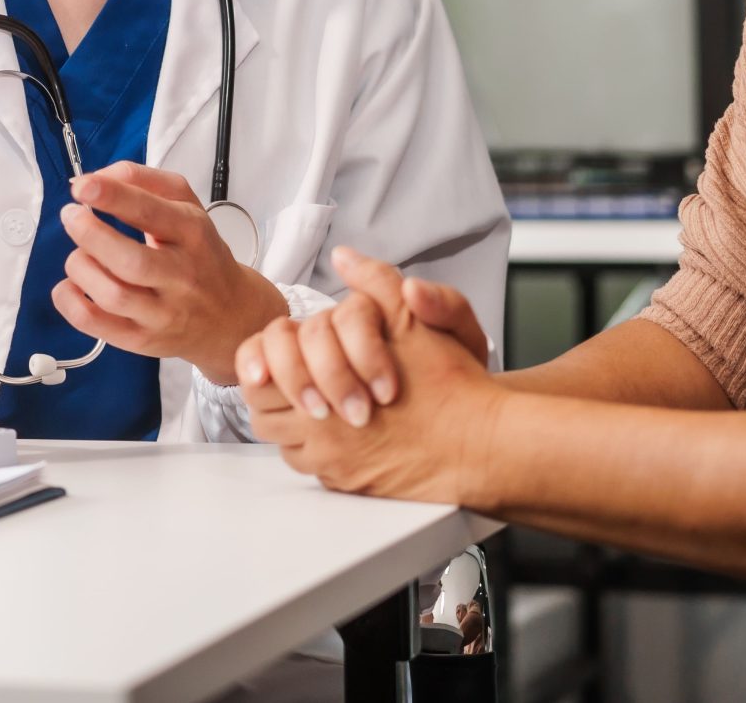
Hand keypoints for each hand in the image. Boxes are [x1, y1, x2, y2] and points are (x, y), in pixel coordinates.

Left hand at [56, 162, 288, 385]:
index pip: (150, 212)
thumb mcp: (186, 206)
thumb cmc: (199, 255)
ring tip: (79, 254)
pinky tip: (70, 284)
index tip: (83, 185)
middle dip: (89, 234)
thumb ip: (143, 181)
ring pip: (112, 294)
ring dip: (80, 266)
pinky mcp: (142, 339)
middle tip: (71, 216)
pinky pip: (96, 325)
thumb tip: (99, 177)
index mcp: (192, 233)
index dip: (112, 196)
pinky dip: (70, 302)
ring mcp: (162, 313)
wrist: (230, 315)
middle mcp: (181, 275)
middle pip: (129, 260)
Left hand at [236, 247, 497, 503]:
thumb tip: (346, 258)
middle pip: (264, 415)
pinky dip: (320, 451)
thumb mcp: (413, 320)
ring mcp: (334, 466)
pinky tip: (344, 432)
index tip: (279, 354)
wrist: (484, 445)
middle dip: (274, 392)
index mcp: (323, 388)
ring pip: (287, 447)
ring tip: (320, 402)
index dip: (265, 361)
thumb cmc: (449, 385)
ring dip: (294, 423)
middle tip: (294, 377)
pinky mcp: (352, 487)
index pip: (261, 376)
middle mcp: (320, 435)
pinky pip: (315, 472)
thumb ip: (376, 284)